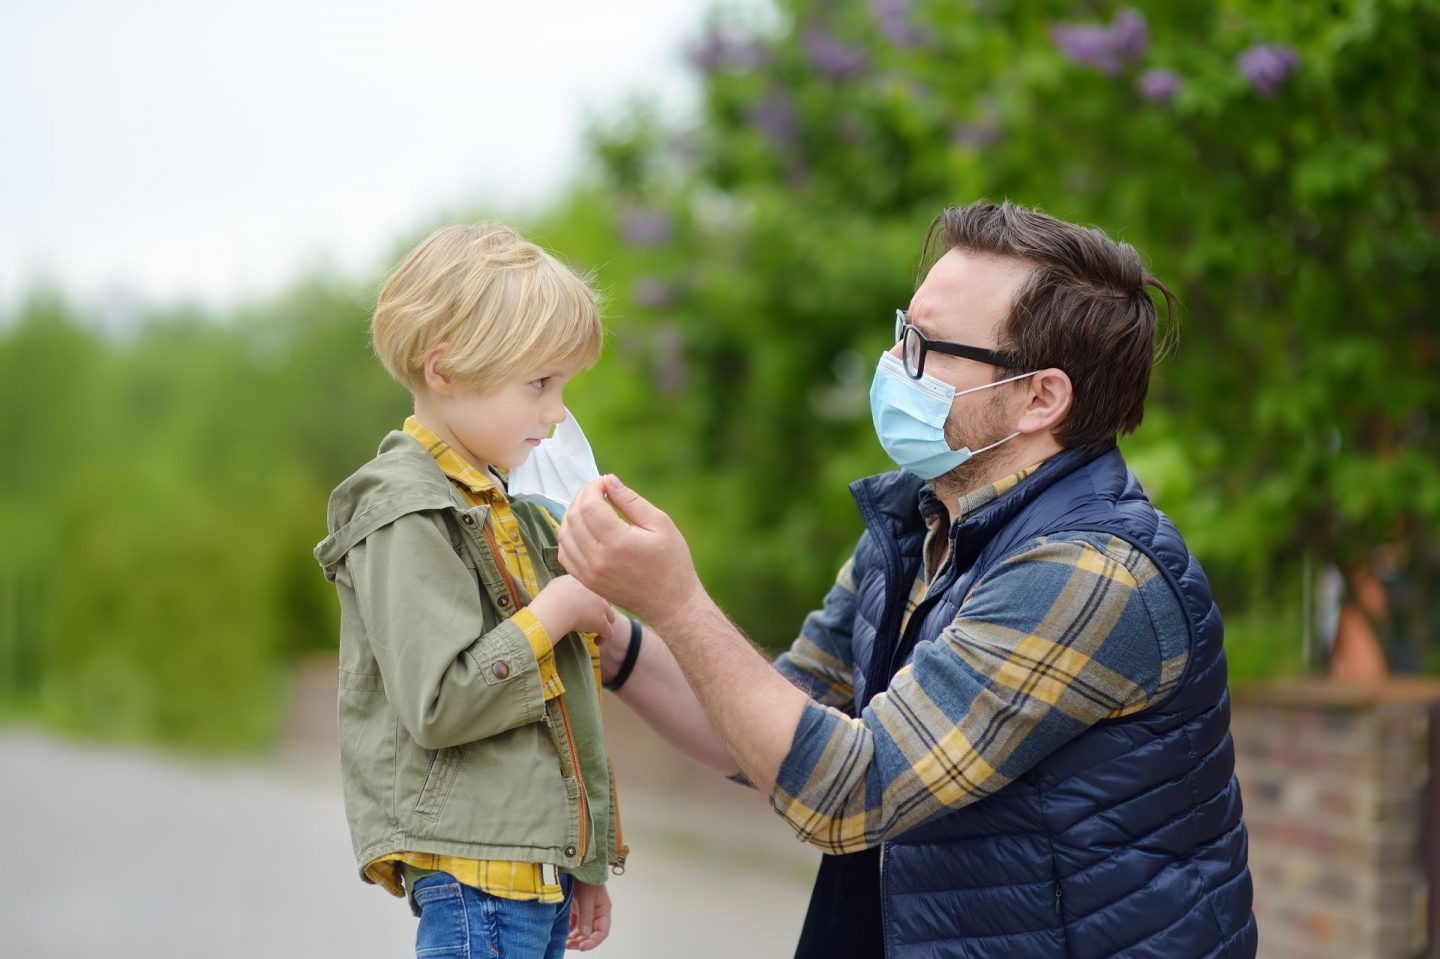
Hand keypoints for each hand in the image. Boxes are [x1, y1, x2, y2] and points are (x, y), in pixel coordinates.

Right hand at [528, 574, 615, 643]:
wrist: (555, 607)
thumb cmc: (551, 596)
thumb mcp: (557, 583)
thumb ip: (565, 585)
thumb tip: (563, 591)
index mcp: (588, 583)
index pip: (596, 590)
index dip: (591, 599)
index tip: (582, 606)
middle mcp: (598, 593)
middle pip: (606, 603)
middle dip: (599, 610)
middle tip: (587, 618)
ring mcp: (602, 608)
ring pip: (610, 617)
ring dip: (603, 623)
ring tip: (590, 630)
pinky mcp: (601, 623)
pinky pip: (608, 633)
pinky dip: (603, 638)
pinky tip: (596, 642)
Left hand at [558, 475, 702, 626]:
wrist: (670, 603)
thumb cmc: (671, 561)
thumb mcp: (660, 524)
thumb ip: (631, 501)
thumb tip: (609, 481)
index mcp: (618, 542)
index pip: (589, 506)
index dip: (592, 488)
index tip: (604, 482)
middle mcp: (598, 559)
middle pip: (574, 518)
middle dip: (582, 497)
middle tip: (597, 490)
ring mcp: (589, 573)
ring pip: (564, 535)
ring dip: (572, 515)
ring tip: (590, 506)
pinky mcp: (587, 582)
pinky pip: (565, 554)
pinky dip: (568, 536)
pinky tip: (583, 528)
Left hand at [567, 880, 610, 950]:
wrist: (576, 865)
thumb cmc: (586, 878)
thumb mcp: (586, 897)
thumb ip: (586, 916)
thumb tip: (586, 935)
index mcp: (603, 910)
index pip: (602, 932)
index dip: (593, 942)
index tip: (582, 947)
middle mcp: (596, 913)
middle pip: (591, 934)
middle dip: (582, 942)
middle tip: (570, 945)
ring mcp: (586, 912)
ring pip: (582, 931)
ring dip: (575, 938)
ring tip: (565, 942)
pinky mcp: (577, 909)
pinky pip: (575, 924)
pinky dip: (570, 931)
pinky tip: (564, 935)